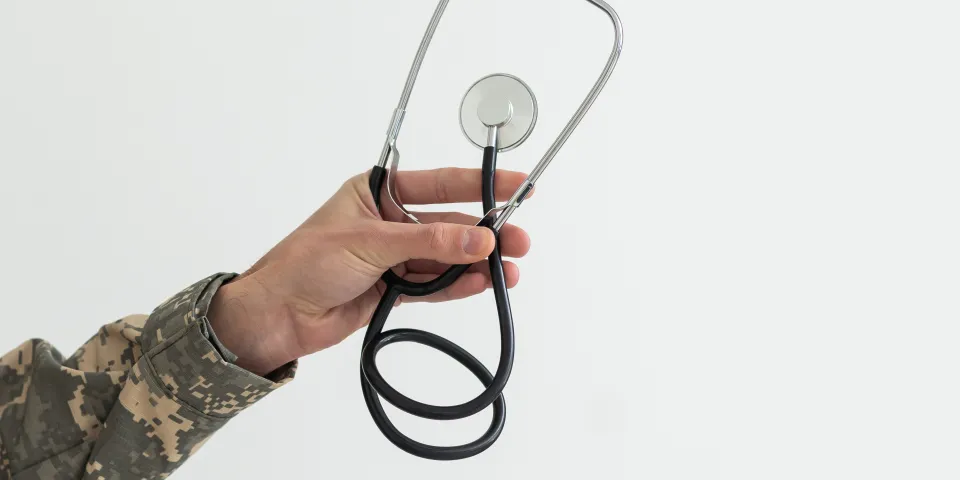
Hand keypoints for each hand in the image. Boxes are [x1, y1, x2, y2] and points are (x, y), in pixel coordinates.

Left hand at [207, 168, 532, 376]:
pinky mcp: (395, 288)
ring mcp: (394, 256)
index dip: (478, 184)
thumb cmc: (303, 264)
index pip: (438, 183)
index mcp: (377, 192)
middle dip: (484, 233)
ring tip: (507, 271)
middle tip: (517, 240)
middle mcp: (389, 221)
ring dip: (476, 263)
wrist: (278, 316)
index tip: (516, 186)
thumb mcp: (370, 243)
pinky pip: (436, 284)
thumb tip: (477, 239)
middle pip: (448, 223)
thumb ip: (428, 242)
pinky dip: (459, 285)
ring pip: (446, 256)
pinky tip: (483, 284)